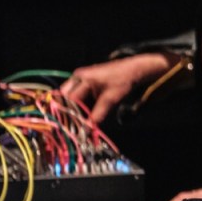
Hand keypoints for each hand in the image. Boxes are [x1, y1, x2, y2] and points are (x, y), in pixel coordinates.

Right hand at [60, 53, 174, 123]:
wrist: (135, 70)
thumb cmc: (123, 80)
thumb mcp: (111, 99)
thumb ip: (98, 115)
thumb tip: (87, 131)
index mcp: (82, 78)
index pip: (69, 99)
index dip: (70, 114)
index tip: (73, 127)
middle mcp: (78, 78)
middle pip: (65, 98)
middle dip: (69, 111)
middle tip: (74, 125)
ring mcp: (81, 81)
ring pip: (71, 99)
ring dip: (75, 110)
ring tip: (81, 123)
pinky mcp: (86, 85)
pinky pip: (78, 98)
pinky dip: (81, 107)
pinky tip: (87, 117)